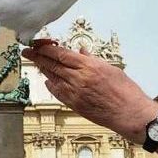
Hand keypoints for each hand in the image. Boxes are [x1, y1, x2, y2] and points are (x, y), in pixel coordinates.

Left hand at [22, 45, 157, 144]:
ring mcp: (75, 93)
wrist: (130, 114)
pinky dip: (51, 85)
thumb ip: (92, 60)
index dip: (46, 48)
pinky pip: (58, 93)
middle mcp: (79, 79)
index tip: (37, 44)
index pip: (60, 54)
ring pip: (52, 78)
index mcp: (89, 66)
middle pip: (52, 65)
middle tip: (27, 52)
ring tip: (35, 63)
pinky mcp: (75, 105)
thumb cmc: (125, 91)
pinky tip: (48, 81)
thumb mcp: (110, 68)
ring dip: (43, 70)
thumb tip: (81, 52)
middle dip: (37, 57)